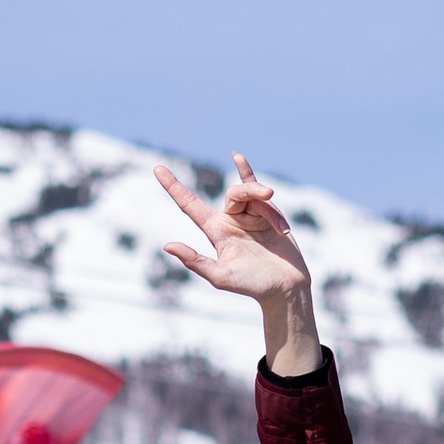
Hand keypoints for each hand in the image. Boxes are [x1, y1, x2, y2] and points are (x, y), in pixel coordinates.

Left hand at [155, 154, 318, 375]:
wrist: (286, 286)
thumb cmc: (252, 285)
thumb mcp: (220, 276)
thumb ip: (195, 261)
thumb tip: (167, 245)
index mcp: (215, 231)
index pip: (189, 204)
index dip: (173, 187)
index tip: (157, 169)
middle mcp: (229, 219)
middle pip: (232, 193)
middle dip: (250, 190)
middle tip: (269, 195)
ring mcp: (248, 214)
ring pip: (251, 193)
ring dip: (268, 205)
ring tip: (282, 228)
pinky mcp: (267, 212)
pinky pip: (254, 186)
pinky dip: (247, 172)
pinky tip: (236, 157)